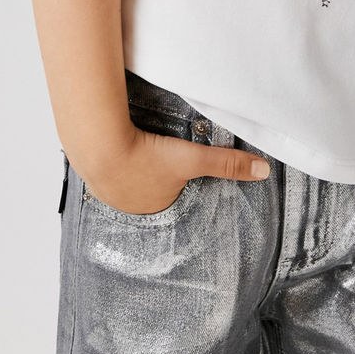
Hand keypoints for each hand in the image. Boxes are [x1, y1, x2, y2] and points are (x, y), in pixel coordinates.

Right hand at [79, 122, 270, 215]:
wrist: (98, 144)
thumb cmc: (146, 157)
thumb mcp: (192, 159)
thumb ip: (227, 163)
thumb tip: (263, 171)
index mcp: (156, 209)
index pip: (171, 201)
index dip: (176, 187)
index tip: (175, 175)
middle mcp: (130, 208)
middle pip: (147, 194)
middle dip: (151, 182)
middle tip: (155, 164)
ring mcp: (107, 193)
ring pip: (124, 183)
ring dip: (130, 172)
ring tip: (135, 157)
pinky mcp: (91, 174)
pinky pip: (104, 171)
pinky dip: (111, 161)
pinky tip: (113, 150)